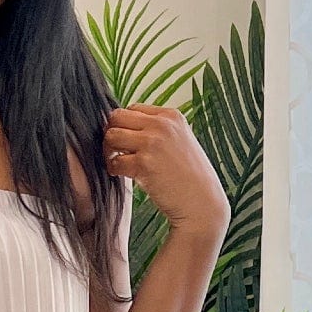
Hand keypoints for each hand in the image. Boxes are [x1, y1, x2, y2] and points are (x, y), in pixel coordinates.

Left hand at [103, 104, 230, 241]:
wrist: (202, 202)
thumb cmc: (189, 176)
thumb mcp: (180, 141)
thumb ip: (157, 131)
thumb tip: (124, 128)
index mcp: (171, 116)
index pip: (133, 108)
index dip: (125, 125)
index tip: (127, 141)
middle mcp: (162, 125)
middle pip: (117, 117)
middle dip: (112, 133)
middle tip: (115, 151)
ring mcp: (152, 143)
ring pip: (111, 136)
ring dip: (109, 151)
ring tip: (119, 163)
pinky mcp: (144, 164)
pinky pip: (115, 161)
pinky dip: (114, 169)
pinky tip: (123, 175)